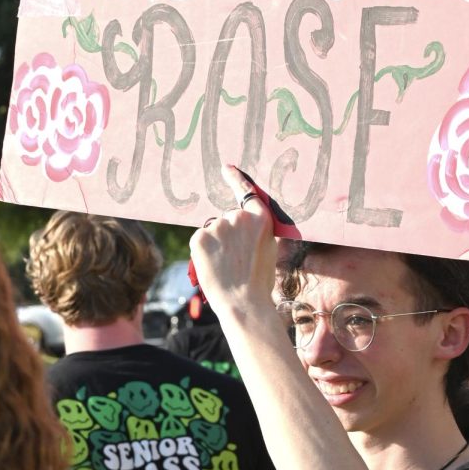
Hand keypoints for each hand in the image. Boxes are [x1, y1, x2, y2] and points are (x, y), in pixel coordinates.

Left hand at [189, 166, 276, 312]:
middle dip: (228, 235)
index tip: (226, 168)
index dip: (235, 179)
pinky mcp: (199, 237)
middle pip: (227, 219)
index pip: (246, 191)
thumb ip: (257, 231)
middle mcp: (239, 217)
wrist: (243, 302)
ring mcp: (218, 225)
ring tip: (226, 266)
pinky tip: (214, 266)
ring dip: (216, 244)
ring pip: (213, 231)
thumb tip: (244, 225)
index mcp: (261, 218)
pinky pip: (200, 240)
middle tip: (235, 260)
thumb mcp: (269, 249)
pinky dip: (203, 252)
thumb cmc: (258, 282)